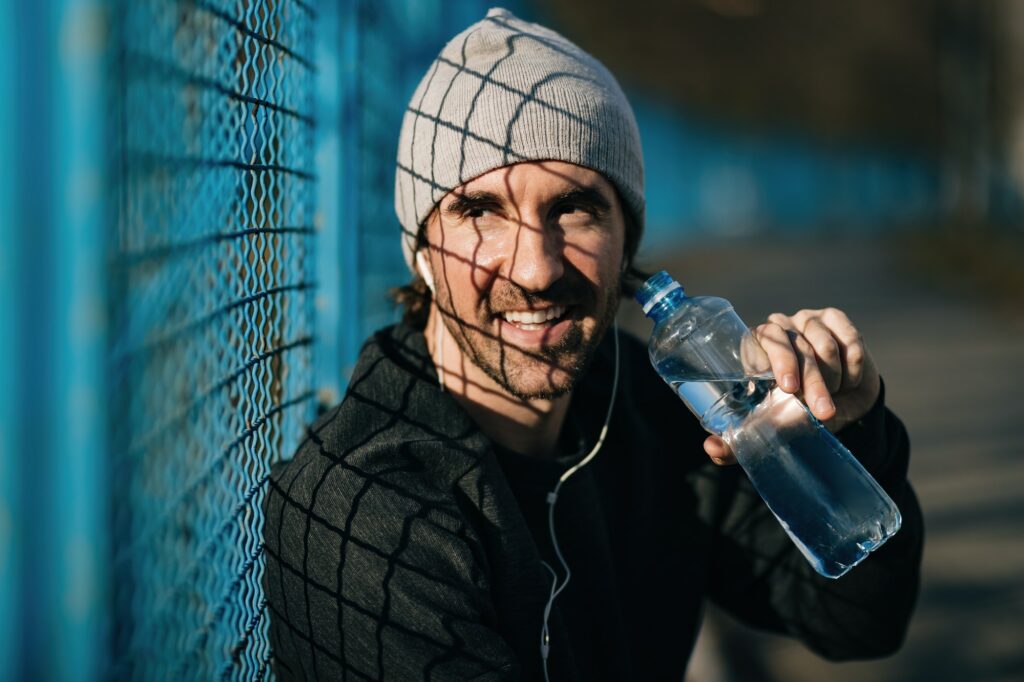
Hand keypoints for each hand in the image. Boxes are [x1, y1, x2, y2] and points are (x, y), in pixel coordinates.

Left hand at [704, 307, 880, 465]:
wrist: (844, 409)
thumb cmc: (796, 414)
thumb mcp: (768, 430)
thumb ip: (737, 442)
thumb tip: (711, 447)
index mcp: (754, 347)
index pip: (762, 340)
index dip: (779, 361)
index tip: (789, 388)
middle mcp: (778, 327)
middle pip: (797, 347)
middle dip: (813, 383)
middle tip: (822, 411)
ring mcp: (807, 320)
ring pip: (826, 347)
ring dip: (834, 379)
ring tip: (832, 395)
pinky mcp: (835, 319)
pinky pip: (850, 343)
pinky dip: (853, 370)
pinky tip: (848, 382)